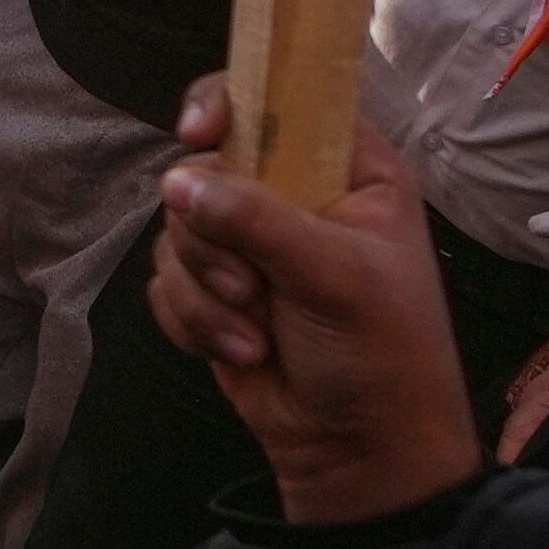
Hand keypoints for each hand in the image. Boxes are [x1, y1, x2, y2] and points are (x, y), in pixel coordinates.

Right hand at [147, 82, 480, 525]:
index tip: (198, 132)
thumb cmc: (382, 356)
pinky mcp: (215, 291)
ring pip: (178, 229)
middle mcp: (295, 194)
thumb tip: (177, 182)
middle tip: (250, 284)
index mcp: (347, 168)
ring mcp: (251, 244)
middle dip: (214, 237)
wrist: (360, 452)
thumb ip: (258, 221)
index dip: (231, 101)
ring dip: (206, 290)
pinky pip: (165, 280)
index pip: (280, 96)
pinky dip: (192, 319)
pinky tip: (240, 349)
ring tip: (254, 332)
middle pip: (206, 167)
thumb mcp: (336, 276)